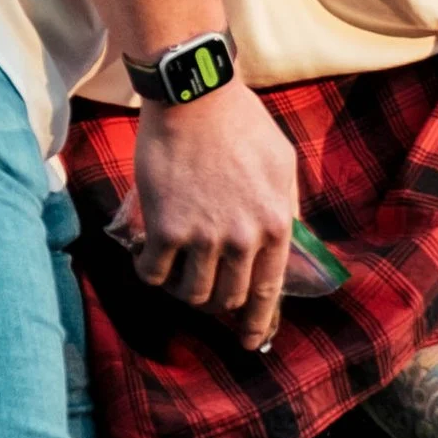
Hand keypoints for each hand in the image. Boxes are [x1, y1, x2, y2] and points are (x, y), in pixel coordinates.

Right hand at [109, 81, 298, 351]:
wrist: (194, 96)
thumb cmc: (240, 123)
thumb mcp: (283, 164)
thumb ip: (286, 208)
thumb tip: (290, 244)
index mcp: (277, 224)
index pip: (268, 293)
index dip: (258, 324)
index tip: (251, 341)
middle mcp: (244, 238)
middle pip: (228, 298)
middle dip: (215, 299)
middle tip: (201, 285)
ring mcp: (204, 237)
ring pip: (191, 293)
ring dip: (182, 288)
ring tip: (175, 269)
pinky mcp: (165, 229)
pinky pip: (154, 275)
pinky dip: (149, 272)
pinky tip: (147, 258)